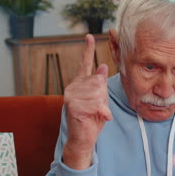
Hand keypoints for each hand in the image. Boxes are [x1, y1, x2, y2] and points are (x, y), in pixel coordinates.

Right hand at [62, 34, 112, 169]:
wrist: (83, 139)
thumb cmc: (92, 120)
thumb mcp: (101, 100)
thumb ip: (100, 85)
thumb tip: (103, 66)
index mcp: (80, 84)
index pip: (84, 64)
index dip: (88, 49)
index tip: (89, 36)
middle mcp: (73, 87)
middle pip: (98, 81)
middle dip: (104, 96)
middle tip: (99, 108)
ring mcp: (71, 96)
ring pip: (97, 92)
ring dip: (102, 105)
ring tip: (96, 113)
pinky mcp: (72, 106)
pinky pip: (95, 103)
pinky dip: (101, 112)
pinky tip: (98, 117)